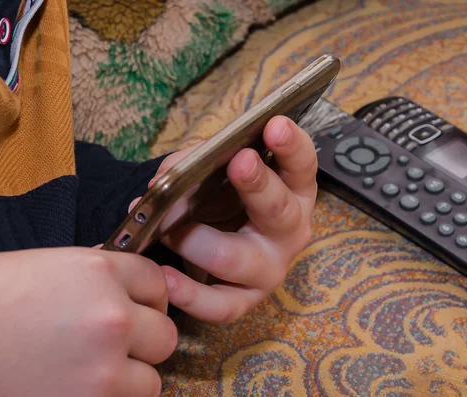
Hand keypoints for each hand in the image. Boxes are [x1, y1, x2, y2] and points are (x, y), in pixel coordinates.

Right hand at [0, 247, 176, 396]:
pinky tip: (82, 388)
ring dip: (132, 375)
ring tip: (98, 372)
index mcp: (98, 271)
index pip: (156, 280)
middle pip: (164, 332)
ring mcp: (102, 368)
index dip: (146, 294)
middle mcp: (111, 317)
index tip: (135, 305)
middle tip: (117, 342)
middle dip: (145, 336)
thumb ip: (90, 275)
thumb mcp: (41, 264)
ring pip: (152, 378)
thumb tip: (115, 285)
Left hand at [139, 115, 316, 323]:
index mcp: (292, 191)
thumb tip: (164, 179)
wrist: (217, 242)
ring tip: (166, 228)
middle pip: (279, 210)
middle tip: (237, 163)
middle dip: (257, 185)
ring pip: (235, 258)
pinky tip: (166, 278)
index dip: (292, 145)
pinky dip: (190, 295)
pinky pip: (221, 306)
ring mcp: (270, 269)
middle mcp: (290, 231)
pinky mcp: (245, 300)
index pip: (302, 165)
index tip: (274, 123)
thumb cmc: (222, 198)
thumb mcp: (215, 172)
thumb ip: (195, 163)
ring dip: (194, 239)